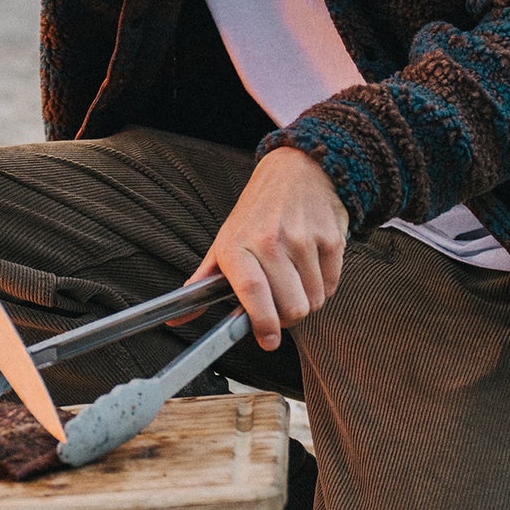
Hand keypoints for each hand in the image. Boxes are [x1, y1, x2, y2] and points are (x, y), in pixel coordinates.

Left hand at [186, 147, 349, 350]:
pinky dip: (324, 286)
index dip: (262, 322)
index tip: (268, 341)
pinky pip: (332, 284)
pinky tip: (311, 268)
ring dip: (307, 301)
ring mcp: (303, 238)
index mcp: (237, 244)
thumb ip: (204, 282)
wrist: (297, 168)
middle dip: (287, 318)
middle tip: (280, 307)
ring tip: (295, 281)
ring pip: (314, 300)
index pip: (251, 291)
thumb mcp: (225, 240)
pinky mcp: (330, 238)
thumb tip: (177, 319)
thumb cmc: (257, 211)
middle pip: (291, 307)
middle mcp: (270, 240)